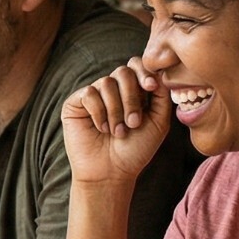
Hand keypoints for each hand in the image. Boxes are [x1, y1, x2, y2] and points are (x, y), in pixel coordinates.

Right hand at [62, 57, 172, 185]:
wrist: (111, 172)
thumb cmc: (135, 150)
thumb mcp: (158, 121)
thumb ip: (162, 95)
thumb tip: (160, 72)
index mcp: (133, 91)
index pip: (137, 66)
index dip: (144, 72)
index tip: (151, 87)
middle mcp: (113, 90)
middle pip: (123, 72)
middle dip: (132, 97)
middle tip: (133, 123)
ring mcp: (93, 95)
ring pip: (107, 83)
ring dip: (116, 110)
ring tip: (117, 132)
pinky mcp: (75, 103)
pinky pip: (89, 93)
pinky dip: (99, 112)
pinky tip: (101, 129)